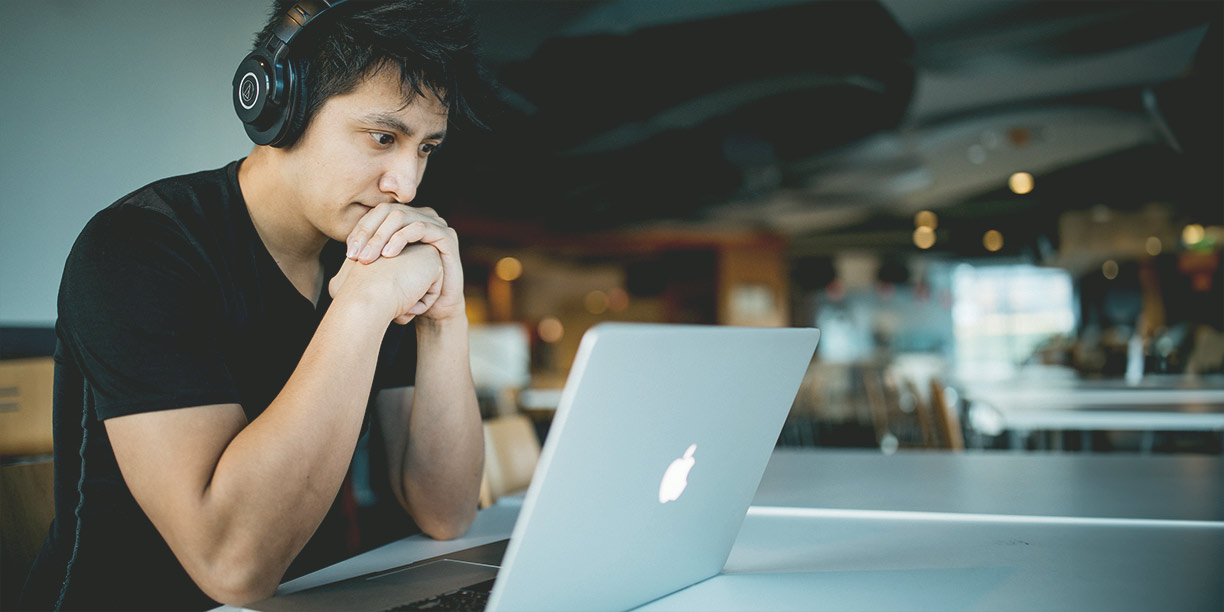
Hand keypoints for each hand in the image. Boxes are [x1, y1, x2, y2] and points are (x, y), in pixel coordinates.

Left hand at [345, 204, 465, 321]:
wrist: (434, 310)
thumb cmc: (407, 291)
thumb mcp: (383, 271)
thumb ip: (368, 256)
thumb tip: (345, 253)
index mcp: (405, 221)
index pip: (376, 214)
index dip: (360, 230)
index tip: (348, 254)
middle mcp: (420, 217)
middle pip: (387, 211)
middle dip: (368, 233)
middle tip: (355, 256)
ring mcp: (435, 224)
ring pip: (401, 217)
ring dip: (381, 237)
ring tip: (369, 258)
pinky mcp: (447, 236)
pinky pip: (420, 227)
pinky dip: (401, 238)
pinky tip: (389, 255)